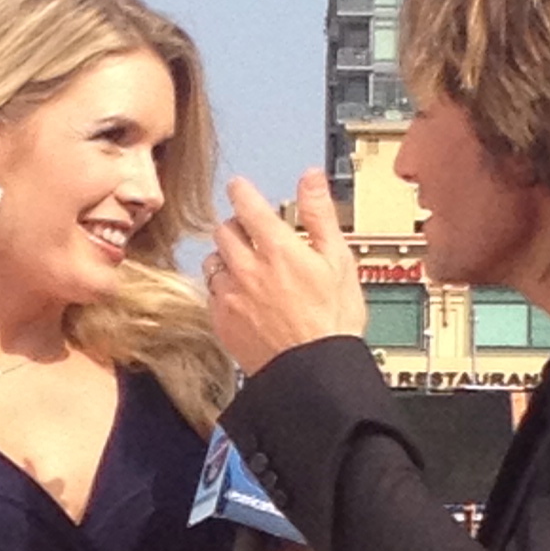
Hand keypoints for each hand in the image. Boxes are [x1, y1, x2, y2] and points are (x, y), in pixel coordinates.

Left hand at [206, 168, 366, 375]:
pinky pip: (210, 293)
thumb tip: (311, 179)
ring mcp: (231, 297)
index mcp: (278, 250)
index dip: (242, 192)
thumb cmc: (332, 322)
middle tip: (250, 232)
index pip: (247, 205)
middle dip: (236, 225)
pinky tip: (240, 295)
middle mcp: (248, 270)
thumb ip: (319, 214)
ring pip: (213, 261)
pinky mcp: (222, 322)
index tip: (240, 188)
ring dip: (226, 257)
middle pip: (224, 230)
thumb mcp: (339, 260)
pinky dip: (221, 288)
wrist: (314, 372)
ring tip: (246, 266)